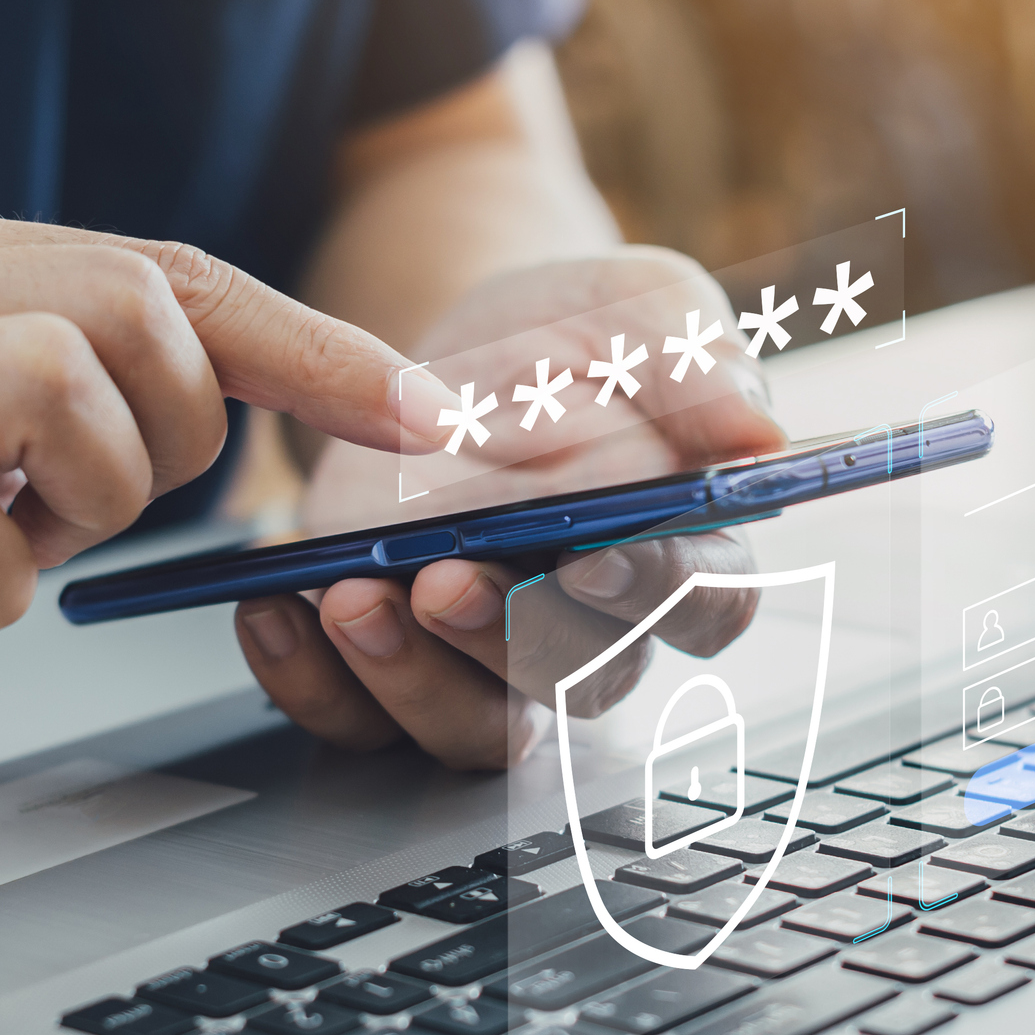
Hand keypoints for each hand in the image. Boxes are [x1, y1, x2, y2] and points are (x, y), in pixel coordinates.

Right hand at [0, 205, 462, 813]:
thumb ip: (78, 393)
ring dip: (86, 501)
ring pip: (53, 384)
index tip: (419, 414)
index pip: (161, 271)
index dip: (310, 345)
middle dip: (177, 433)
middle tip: (101, 509)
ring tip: (13, 547)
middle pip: (127, 309)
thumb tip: (254, 391)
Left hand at [235, 249, 786, 768]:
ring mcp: (487, 659)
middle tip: (450, 580)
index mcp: (679, 549)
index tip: (597, 556)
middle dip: (512, 641)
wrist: (450, 340)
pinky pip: (359, 722)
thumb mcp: (637, 307)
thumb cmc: (568, 338)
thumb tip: (756, 424)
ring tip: (356, 596)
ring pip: (476, 727)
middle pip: (583, 681)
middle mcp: (590, 627)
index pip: (704, 605)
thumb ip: (696, 358)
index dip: (660, 594)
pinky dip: (311, 681)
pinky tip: (277, 609)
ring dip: (413, 678)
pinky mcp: (394, 664)